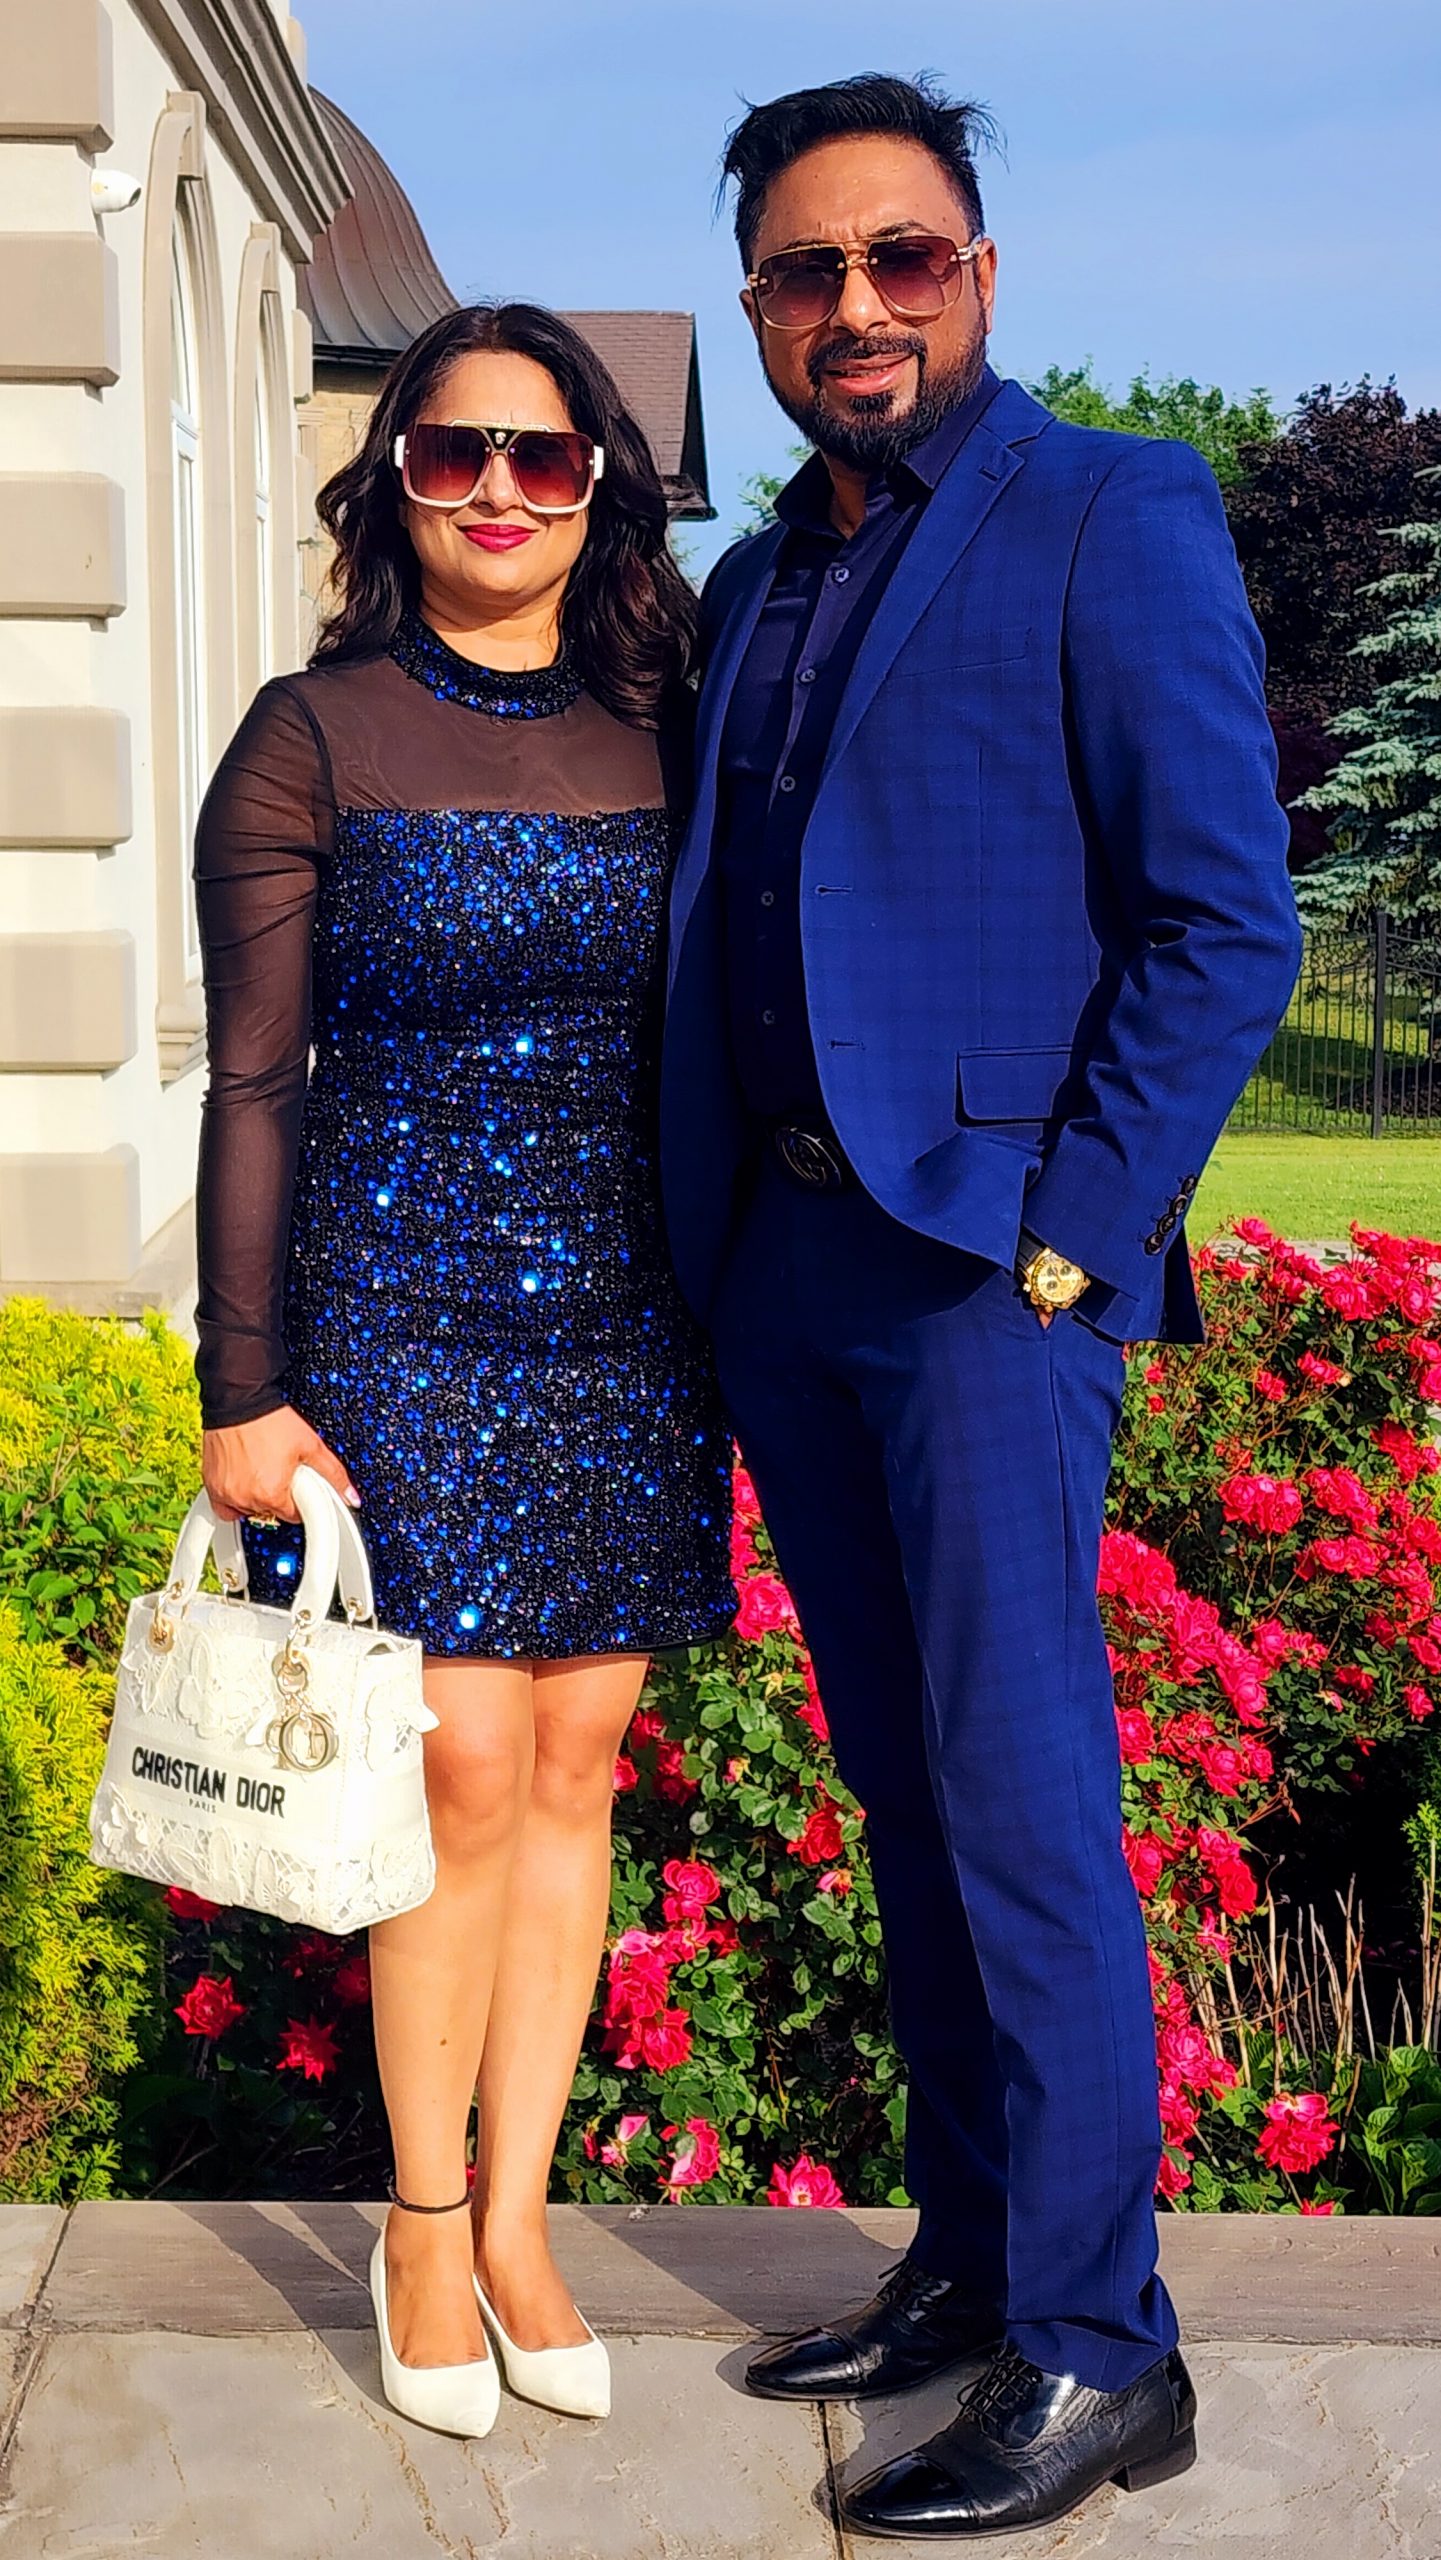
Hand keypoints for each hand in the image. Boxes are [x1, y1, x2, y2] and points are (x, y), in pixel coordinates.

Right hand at [201, 1405, 359, 1524]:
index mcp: (272, 1494)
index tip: (298, 1484)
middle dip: (279, 1495)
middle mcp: (246, 1498)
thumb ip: (333, 1474)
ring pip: (248, 1509)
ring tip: (263, 1469)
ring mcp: (226, 1493)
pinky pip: (225, 1506)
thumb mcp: (311, 1445)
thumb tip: (350, 1495)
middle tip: (280, 1470)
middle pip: (271, 1512)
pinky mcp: (211, 1485)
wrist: (240, 1401)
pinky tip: (244, 1479)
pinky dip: (235, 1497)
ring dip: (257, 1496)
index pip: (294, 1516)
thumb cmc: (271, 1420)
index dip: (300, 1498)